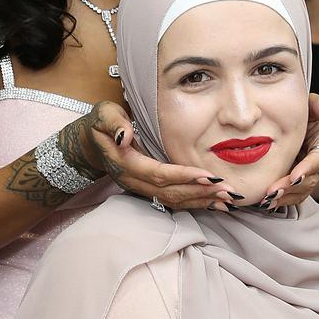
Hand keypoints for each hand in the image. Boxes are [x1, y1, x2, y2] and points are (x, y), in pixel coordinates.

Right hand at [60, 102, 238, 211]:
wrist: (90, 144)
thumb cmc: (100, 126)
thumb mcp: (102, 115)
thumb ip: (113, 123)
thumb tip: (125, 135)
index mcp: (125, 163)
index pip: (158, 173)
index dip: (183, 176)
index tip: (207, 175)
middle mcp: (133, 181)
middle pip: (170, 192)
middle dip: (200, 191)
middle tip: (227, 189)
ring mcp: (140, 189)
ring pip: (173, 200)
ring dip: (201, 201)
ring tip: (227, 199)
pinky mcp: (148, 190)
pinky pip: (173, 201)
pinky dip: (196, 203)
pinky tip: (215, 203)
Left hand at [258, 94, 318, 208]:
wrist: (287, 124)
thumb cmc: (300, 114)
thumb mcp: (309, 105)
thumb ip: (318, 105)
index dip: (308, 168)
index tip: (295, 175)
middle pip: (311, 179)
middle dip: (292, 186)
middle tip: (274, 190)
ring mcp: (310, 174)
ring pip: (302, 191)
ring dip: (285, 196)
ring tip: (268, 198)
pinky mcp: (299, 183)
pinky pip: (293, 196)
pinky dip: (282, 200)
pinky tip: (267, 202)